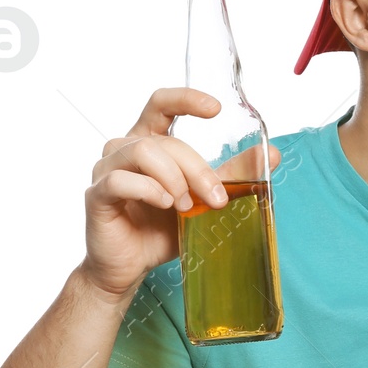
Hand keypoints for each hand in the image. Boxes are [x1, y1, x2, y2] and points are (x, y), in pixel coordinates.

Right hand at [78, 88, 280, 300]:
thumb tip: (271, 154)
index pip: (160, 104)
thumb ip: (231, 176)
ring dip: (174, 178)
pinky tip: (164, 205)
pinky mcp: (97, 195)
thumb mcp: (204, 201)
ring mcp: (106, 170)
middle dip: (197, 167)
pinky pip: (120, 180)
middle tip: (215, 197)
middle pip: (165, 139)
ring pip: (143, 151)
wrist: (130, 268)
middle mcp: (123, 150)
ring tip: (184, 206)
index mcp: (149, 143)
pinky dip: (149, 190)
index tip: (216, 109)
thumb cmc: (160, 232)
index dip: (185, 99)